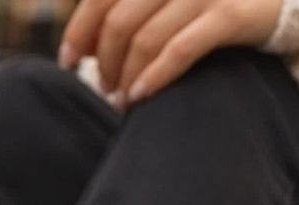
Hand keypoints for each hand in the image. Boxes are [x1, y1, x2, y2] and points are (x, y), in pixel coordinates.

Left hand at [59, 0, 283, 104]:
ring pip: (145, 38)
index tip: (67, 60)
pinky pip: (180, 49)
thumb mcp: (173, 0)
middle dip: (103, 61)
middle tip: (104, 88)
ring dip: (125, 77)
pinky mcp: (231, 15)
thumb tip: (84, 45)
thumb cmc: (219, 4)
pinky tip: (141, 96)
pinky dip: (155, 76)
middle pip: (119, 20)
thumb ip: (136, 9)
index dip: (79, 29)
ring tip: (122, 100)